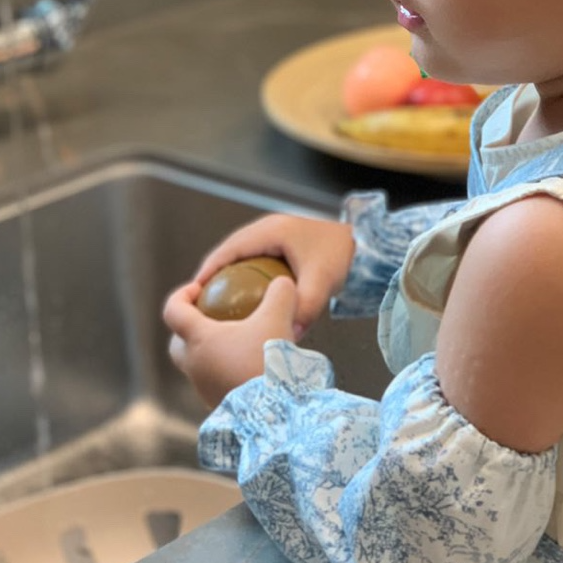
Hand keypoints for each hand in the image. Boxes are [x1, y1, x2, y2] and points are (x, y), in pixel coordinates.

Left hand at [164, 274, 297, 408]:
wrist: (272, 412)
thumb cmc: (268, 361)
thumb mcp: (279, 317)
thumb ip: (280, 293)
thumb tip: (282, 283)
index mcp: (198, 340)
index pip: (173, 311)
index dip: (181, 294)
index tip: (199, 288)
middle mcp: (194, 365)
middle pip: (178, 344)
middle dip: (188, 329)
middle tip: (212, 319)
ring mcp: (203, 388)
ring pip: (197, 366)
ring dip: (210, 352)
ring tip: (238, 344)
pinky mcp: (218, 405)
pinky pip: (215, 382)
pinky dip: (225, 371)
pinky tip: (251, 367)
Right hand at [191, 213, 354, 342]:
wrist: (368, 247)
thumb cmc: (343, 258)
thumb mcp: (321, 284)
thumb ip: (303, 309)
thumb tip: (286, 335)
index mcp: (271, 230)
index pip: (228, 250)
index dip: (209, 271)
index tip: (194, 293)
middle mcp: (270, 227)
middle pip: (230, 251)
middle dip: (213, 274)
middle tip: (200, 301)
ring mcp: (277, 232)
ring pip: (241, 253)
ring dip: (227, 273)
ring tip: (216, 301)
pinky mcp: (285, 242)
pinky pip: (255, 257)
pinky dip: (244, 273)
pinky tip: (243, 296)